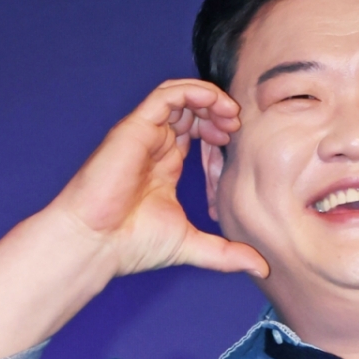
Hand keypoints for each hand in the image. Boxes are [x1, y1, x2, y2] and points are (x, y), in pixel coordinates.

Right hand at [51, 80, 268, 278]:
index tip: (236, 142)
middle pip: (189, 111)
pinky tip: (213, 102)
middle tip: (238, 126)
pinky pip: (166, 94)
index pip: (193, 133)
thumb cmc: (133, 245)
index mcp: (164, 167)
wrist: (97, 243)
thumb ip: (227, 253)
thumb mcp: (193, 246)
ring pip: (179, 97)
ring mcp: (144, 135)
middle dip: (217, 112)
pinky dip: (192, 91)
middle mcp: (154, 147)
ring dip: (209, 98)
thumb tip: (261, 267)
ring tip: (230, 113)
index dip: (217, 131)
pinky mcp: (136, 127)